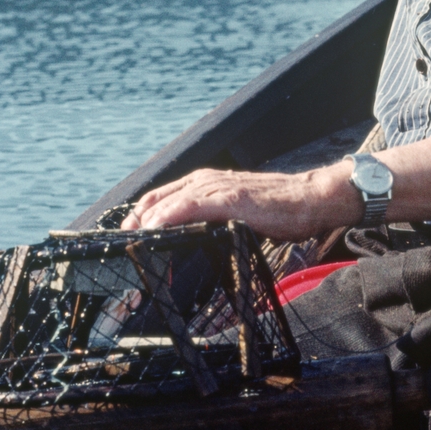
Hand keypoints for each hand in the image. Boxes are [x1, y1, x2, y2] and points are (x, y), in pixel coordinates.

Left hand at [121, 164, 359, 239]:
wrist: (309, 199)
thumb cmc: (280, 210)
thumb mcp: (238, 213)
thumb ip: (216, 220)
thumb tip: (199, 241)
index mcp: (205, 183)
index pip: (160, 199)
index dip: (139, 218)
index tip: (127, 240)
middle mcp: (204, 181)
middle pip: (154, 200)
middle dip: (133, 224)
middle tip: (120, 248)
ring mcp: (215, 187)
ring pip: (165, 202)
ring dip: (143, 225)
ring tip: (129, 244)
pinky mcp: (226, 198)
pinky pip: (186, 206)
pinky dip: (165, 218)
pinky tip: (152, 232)